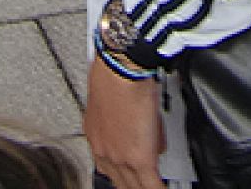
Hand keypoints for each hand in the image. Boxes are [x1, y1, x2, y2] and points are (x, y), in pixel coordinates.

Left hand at [84, 58, 164, 188]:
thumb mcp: (114, 106)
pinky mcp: (140, 160)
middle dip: (132, 186)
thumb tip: (145, 136)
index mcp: (96, 138)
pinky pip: (151, 186)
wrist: (120, 72)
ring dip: (143, 188)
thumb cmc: (115, 76)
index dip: (122, 175)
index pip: (108, 169)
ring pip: (133, 187)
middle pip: (120, 183)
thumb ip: (126, 128)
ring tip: (154, 187)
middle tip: (143, 186)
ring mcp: (120, 158)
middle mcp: (104, 151)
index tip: (131, 178)